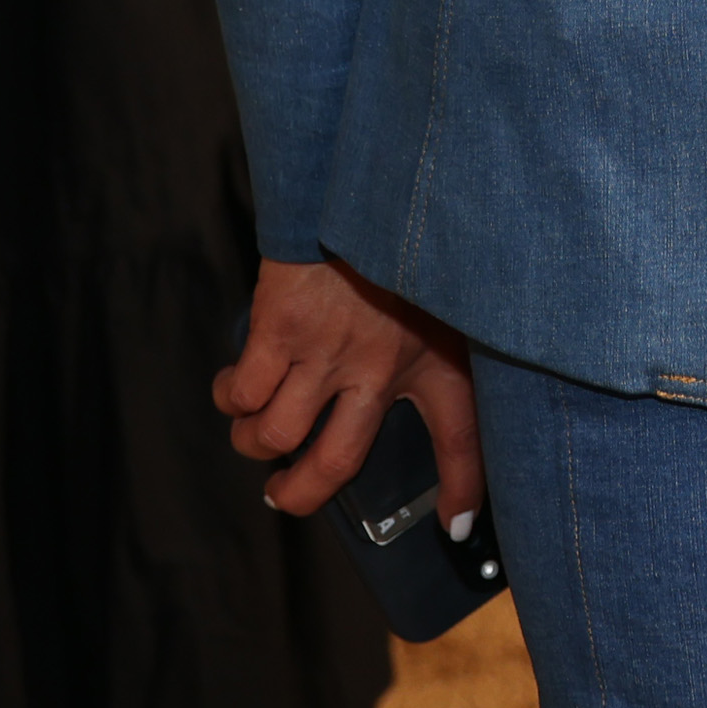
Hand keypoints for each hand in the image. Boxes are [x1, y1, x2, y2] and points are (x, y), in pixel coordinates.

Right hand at [216, 253, 481, 525]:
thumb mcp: (459, 293)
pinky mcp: (279, 327)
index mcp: (438, 358)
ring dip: (256, 444)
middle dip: (299, 495)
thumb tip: (474, 377)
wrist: (373, 178)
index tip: (456, 529)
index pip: (465, 441)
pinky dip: (232, 399)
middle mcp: (380, 367)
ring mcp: (325, 351)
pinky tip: (239, 386)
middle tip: (284, 494)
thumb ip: (464, 336)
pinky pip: (242, 393)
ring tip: (260, 428)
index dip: (463, 491)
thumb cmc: (416, 236)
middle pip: (333, 467)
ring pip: (271, 436)